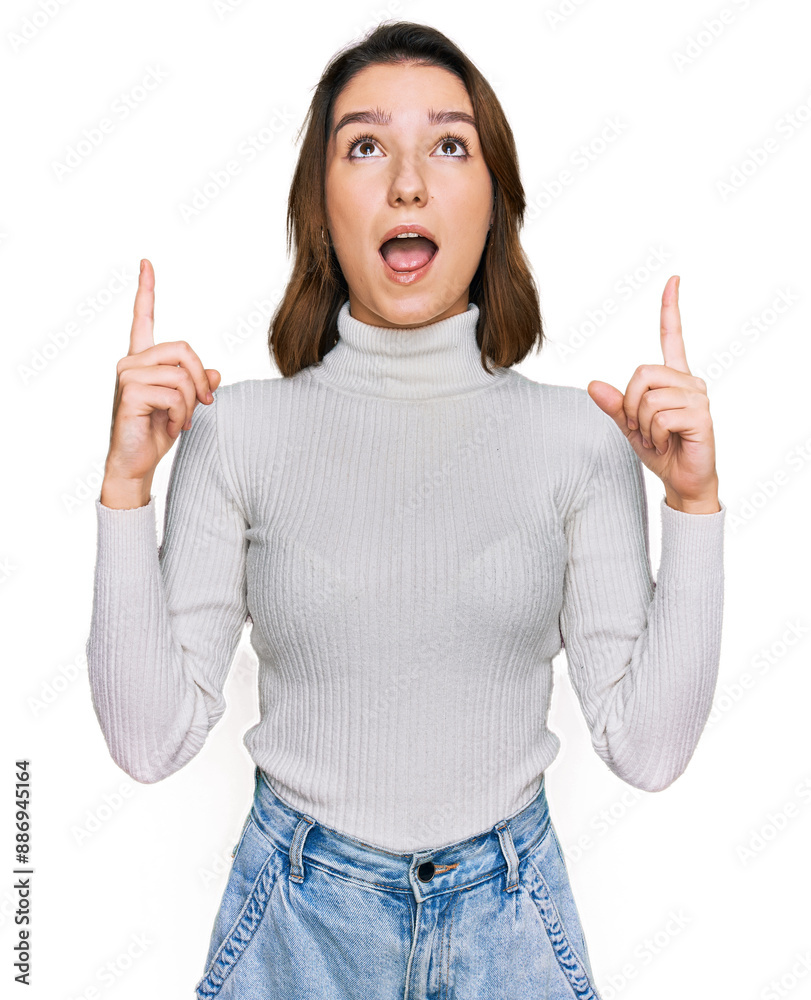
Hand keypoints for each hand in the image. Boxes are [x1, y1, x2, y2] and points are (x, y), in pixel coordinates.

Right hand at [104, 258, 220, 485]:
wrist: (136, 463)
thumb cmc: (157, 432)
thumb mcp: (186, 405)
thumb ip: (198, 384)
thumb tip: (215, 373)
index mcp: (142, 359)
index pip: (143, 318)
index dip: (146, 290)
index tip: (146, 263)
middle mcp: (131, 362)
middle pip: (182, 349)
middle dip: (200, 377)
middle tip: (206, 402)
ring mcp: (128, 376)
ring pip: (181, 375)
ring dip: (192, 403)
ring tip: (182, 422)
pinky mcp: (131, 393)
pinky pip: (174, 394)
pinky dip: (183, 415)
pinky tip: (172, 428)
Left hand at [586, 275, 719, 513]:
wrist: (682, 481)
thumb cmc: (661, 450)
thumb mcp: (630, 426)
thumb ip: (613, 405)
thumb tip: (592, 385)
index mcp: (673, 378)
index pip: (672, 336)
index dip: (670, 309)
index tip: (673, 280)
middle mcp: (689, 381)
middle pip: (642, 371)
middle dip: (630, 403)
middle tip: (641, 428)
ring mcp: (698, 397)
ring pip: (648, 395)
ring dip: (642, 423)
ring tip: (656, 437)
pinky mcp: (701, 415)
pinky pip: (660, 415)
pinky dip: (653, 434)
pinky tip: (666, 442)